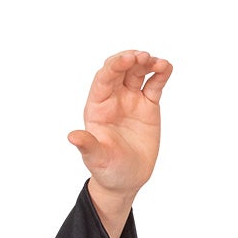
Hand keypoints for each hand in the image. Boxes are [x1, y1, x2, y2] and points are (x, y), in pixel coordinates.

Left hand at [68, 50, 170, 237]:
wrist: (126, 180)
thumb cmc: (107, 170)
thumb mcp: (97, 158)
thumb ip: (87, 145)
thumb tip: (72, 137)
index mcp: (97, 108)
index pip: (103, 79)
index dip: (114, 66)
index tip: (128, 59)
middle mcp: (113, 100)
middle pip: (120, 71)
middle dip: (130, 59)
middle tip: (143, 57)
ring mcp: (131, 100)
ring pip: (138, 73)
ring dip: (147, 63)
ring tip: (158, 63)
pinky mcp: (148, 105)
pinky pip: (154, 84)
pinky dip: (161, 73)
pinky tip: (166, 68)